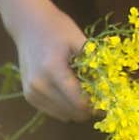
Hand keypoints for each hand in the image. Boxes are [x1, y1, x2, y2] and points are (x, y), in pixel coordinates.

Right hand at [11, 2, 95, 122]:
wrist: (28, 25)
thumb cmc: (57, 29)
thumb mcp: (78, 40)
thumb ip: (94, 63)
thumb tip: (110, 85)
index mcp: (53, 70)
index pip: (78, 101)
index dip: (95, 106)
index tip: (107, 103)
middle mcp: (39, 85)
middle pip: (71, 112)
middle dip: (88, 110)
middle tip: (100, 102)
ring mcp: (31, 92)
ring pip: (62, 115)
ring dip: (76, 110)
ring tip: (85, 96)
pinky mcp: (28, 95)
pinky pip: (52, 111)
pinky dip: (64, 107)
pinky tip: (71, 94)